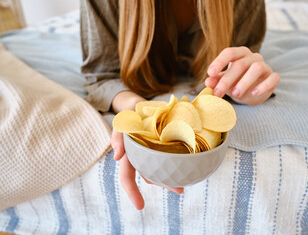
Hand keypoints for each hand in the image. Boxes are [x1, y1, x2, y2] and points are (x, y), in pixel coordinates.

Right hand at [111, 91, 183, 209]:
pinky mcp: (163, 144)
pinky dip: (177, 161)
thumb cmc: (129, 114)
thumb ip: (117, 137)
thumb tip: (116, 158)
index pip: (127, 177)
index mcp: (130, 155)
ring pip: (162, 168)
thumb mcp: (121, 123)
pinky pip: (170, 156)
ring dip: (173, 175)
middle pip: (151, 176)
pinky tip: (187, 164)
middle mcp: (141, 156)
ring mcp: (153, 151)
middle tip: (179, 190)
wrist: (138, 104)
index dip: (132, 192)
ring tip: (186, 181)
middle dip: (164, 185)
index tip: (141, 207)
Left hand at [205, 47, 279, 104]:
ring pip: (257, 68)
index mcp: (239, 54)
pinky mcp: (273, 77)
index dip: (219, 62)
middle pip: (240, 64)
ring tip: (235, 94)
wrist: (253, 93)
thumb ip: (217, 80)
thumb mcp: (225, 82)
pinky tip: (254, 93)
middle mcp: (253, 57)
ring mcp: (265, 66)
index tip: (210, 73)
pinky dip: (263, 86)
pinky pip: (272, 78)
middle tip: (218, 93)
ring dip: (244, 82)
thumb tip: (208, 82)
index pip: (229, 52)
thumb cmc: (237, 83)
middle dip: (227, 80)